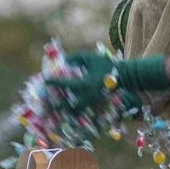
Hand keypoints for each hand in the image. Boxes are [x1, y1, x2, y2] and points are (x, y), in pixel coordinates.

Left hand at [44, 51, 169, 112]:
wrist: (124, 75)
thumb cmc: (106, 64)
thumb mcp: (89, 57)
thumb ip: (75, 57)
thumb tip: (62, 60)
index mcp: (84, 84)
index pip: (65, 84)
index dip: (54, 82)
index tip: (45, 79)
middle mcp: (86, 96)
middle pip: (67, 105)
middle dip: (56, 104)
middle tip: (47, 102)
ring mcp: (92, 102)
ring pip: (75, 111)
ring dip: (65, 110)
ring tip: (57, 109)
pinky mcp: (96, 103)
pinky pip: (83, 110)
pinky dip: (75, 111)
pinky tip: (69, 110)